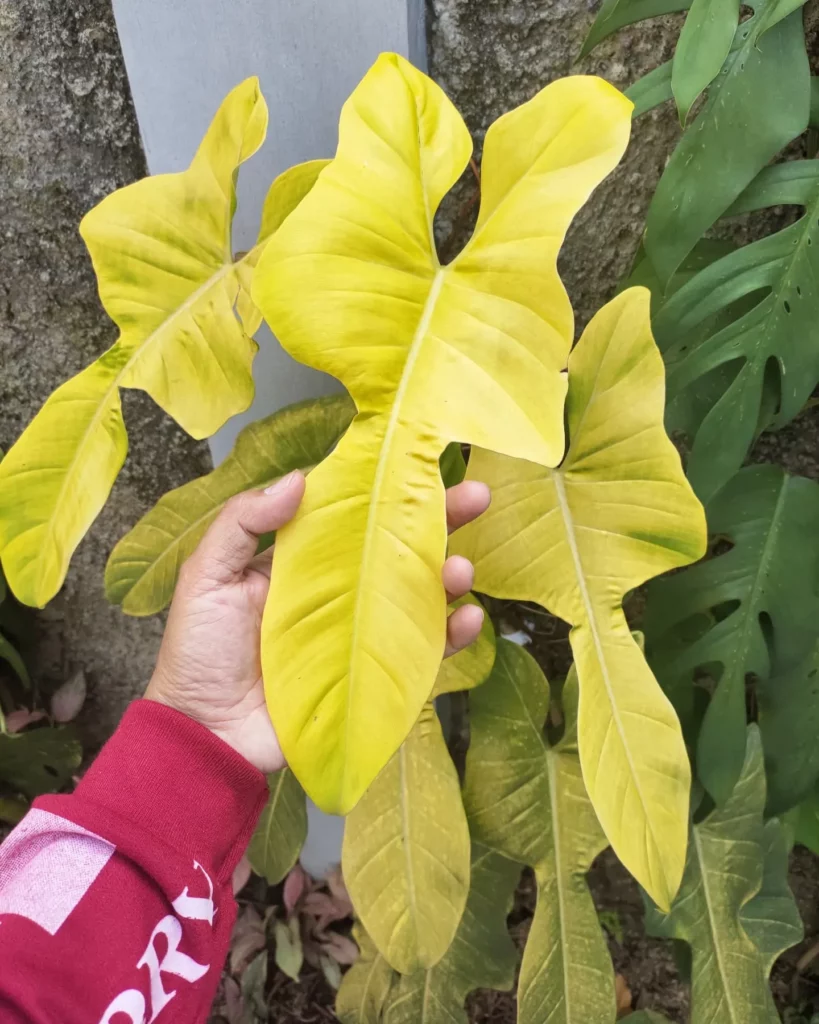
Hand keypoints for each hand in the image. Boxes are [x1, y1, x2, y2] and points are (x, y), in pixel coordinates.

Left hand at [145, 471, 490, 772]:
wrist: (205, 736)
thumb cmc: (200, 654)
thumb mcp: (207, 577)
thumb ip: (243, 523)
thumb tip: (298, 478)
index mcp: (304, 560)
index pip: (356, 515)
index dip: (389, 491)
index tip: (422, 466)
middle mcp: (341, 589)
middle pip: (398, 547)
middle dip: (441, 520)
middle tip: (477, 497)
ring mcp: (363, 632)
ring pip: (419, 595)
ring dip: (449, 576)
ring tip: (460, 569)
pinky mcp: (376, 675)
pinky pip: (423, 652)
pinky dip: (452, 635)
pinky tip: (467, 620)